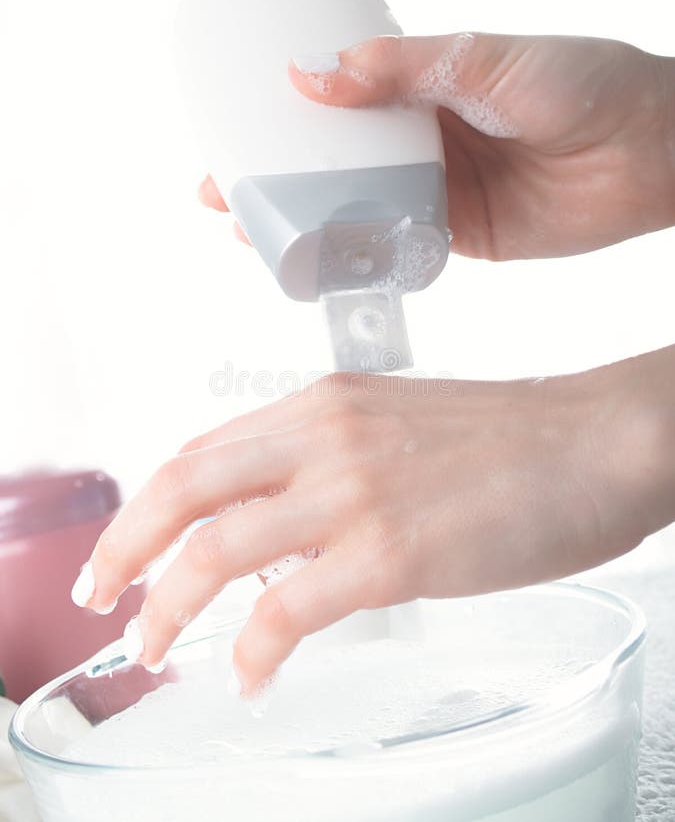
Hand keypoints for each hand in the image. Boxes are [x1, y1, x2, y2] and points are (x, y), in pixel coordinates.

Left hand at [72, 347, 674, 693]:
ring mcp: (354, 492)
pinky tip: (252, 675)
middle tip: (101, 593)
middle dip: (125, 547)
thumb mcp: (399, 424)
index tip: (133, 540)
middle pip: (184, 489)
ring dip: (170, 607)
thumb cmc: (516, 436)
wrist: (596, 437)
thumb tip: (283, 523)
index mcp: (324, 403)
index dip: (153, 502)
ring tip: (155, 647)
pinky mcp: (392, 552)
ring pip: (216, 551)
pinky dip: (255, 650)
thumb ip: (331, 462)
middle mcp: (325, 436)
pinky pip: (288, 610)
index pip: (204, 451)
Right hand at [200, 32, 674, 259]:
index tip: (227, 125)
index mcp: (424, 86)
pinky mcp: (459, 239)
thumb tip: (309, 75)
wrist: (653, 155)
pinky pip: (395, 249)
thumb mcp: (488, 60)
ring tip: (248, 233)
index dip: (280, 114)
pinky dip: (356, 258)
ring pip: (353, 208)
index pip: (334, 101)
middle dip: (272, 177)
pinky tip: (317, 265)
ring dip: (302, 224)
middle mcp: (423, 140)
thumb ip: (405, 69)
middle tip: (219, 192)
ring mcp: (437, 191)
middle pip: (330, 161)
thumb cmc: (586, 85)